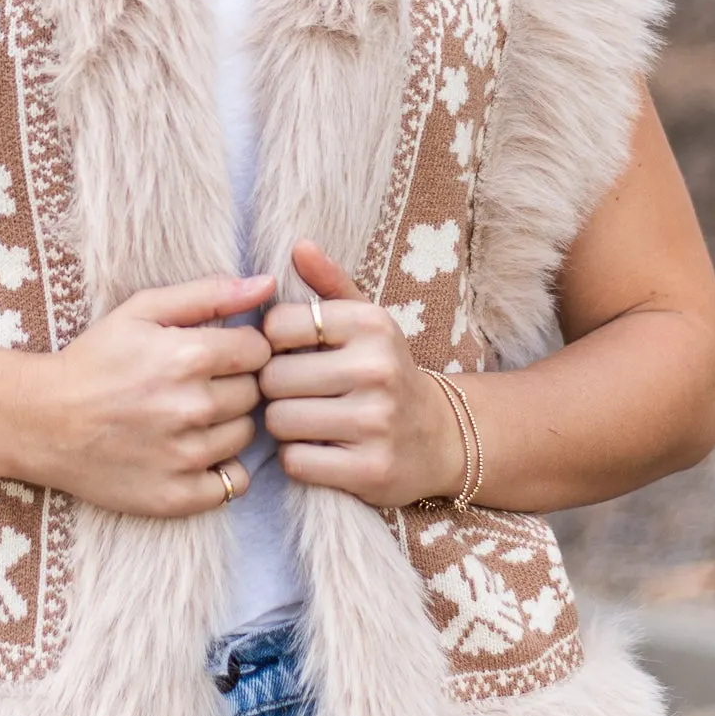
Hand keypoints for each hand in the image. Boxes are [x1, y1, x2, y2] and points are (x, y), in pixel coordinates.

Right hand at [28, 273, 273, 519]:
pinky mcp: (178, 496)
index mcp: (190, 356)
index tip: (214, 354)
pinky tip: (191, 453)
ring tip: (187, 418)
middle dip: (231, 385)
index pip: (259, 351)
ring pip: (246, 435)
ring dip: (225, 425)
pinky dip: (221, 470)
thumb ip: (209, 294)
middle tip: (194, 386)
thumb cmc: (94, 361)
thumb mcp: (142, 310)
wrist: (41, 421)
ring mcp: (187, 456)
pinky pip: (235, 483)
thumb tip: (268, 285)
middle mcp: (194, 407)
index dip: (239, 349)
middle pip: (254, 393)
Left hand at [259, 240, 463, 510]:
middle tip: (299, 394)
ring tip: (309, 421)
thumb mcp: (366, 322)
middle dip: (276, 389)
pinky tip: (322, 450)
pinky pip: (296, 462)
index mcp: (371, 324)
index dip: (273, 344)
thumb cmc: (385, 371)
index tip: (294, 353)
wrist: (442, 438)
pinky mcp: (370, 470)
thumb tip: (299, 245)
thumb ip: (329, 283)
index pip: (276, 325)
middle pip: (273, 378)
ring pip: (279, 421)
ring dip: (284, 426)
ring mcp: (376, 423)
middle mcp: (377, 369)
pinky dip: (300, 459)